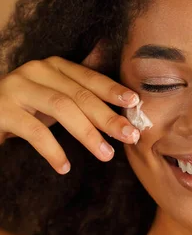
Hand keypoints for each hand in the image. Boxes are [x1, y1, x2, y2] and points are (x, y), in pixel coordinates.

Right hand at [0, 42, 140, 173]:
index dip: (113, 90)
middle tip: (130, 136)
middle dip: (108, 117)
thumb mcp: (56, 97)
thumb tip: (129, 102)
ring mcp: (16, 88)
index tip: (135, 103)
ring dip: (87, 133)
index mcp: (55, 67)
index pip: (89, 78)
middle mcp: (36, 71)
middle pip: (80, 94)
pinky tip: (65, 167)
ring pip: (61, 108)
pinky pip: (33, 131)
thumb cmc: (27, 108)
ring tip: (106, 154)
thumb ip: (84, 95)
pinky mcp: (0, 110)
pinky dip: (53, 150)